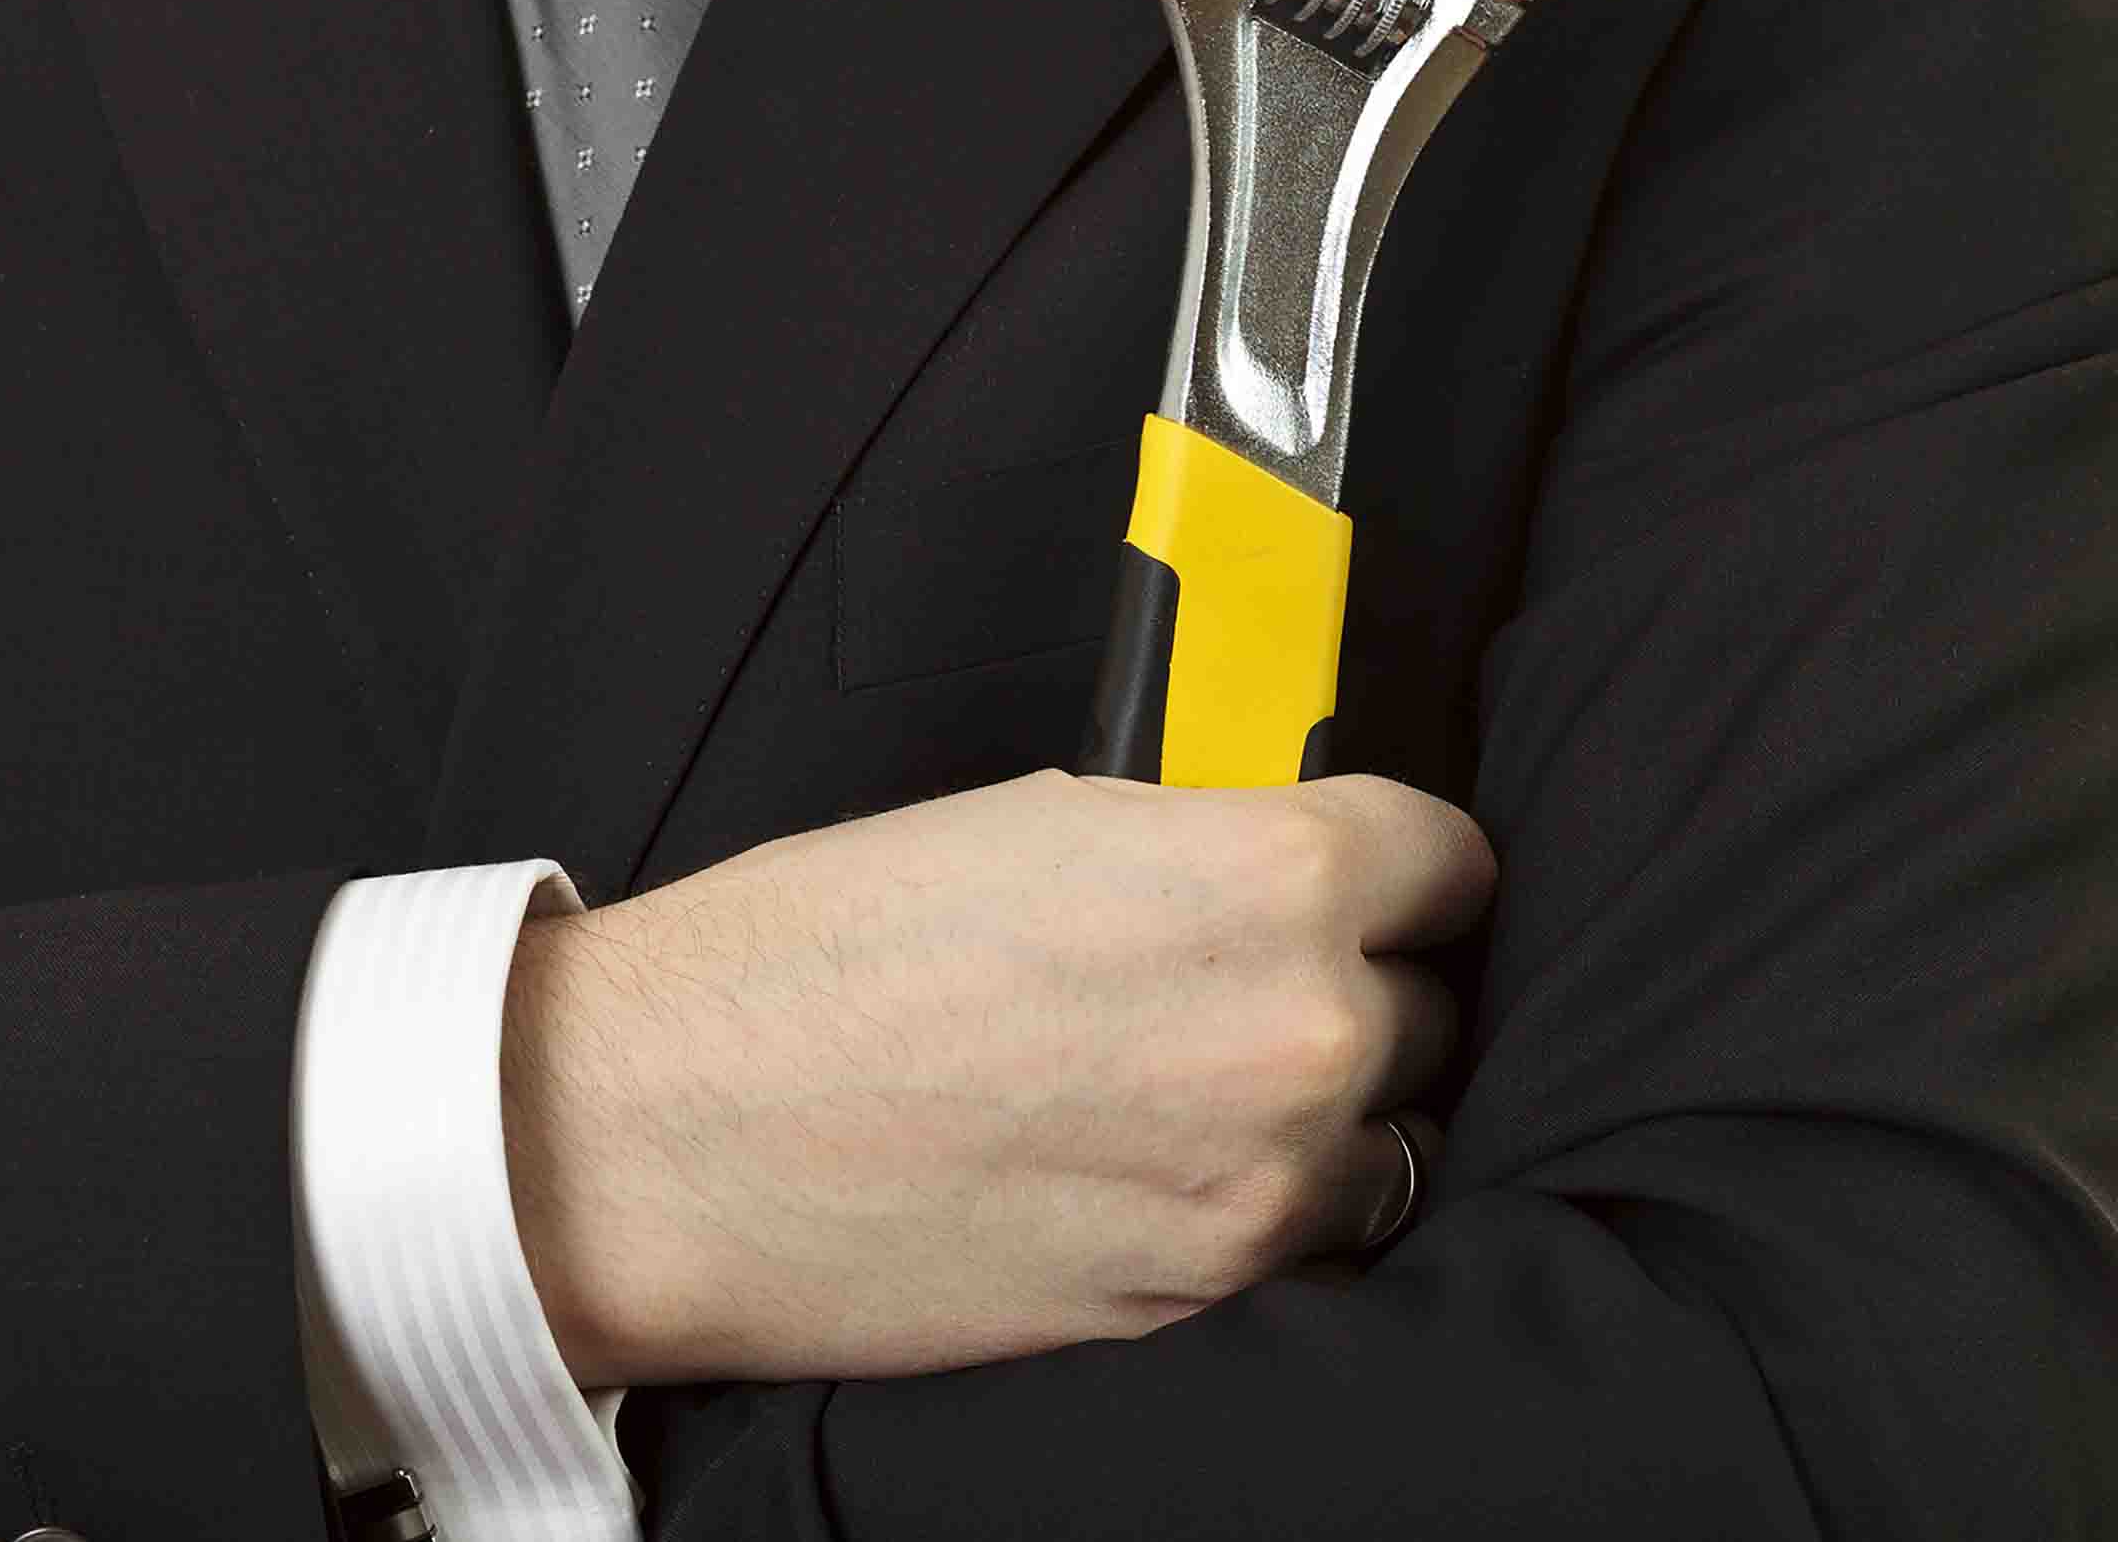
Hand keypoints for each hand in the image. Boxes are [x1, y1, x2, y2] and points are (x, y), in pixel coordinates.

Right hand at [497, 767, 1490, 1386]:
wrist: (663, 1135)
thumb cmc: (822, 954)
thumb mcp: (1049, 821)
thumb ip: (1208, 849)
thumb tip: (1285, 872)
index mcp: (1272, 875)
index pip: (1455, 861)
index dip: (1408, 868)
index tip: (1381, 883)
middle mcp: (1300, 1030)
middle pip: (1432, 1004)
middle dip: (1363, 987)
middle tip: (1253, 984)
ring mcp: (1261, 1183)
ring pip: (1389, 1135)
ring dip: (1331, 1112)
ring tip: (1207, 1087)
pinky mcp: (1204, 1296)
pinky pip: (1310, 1240)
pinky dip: (1266, 1204)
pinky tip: (1164, 1169)